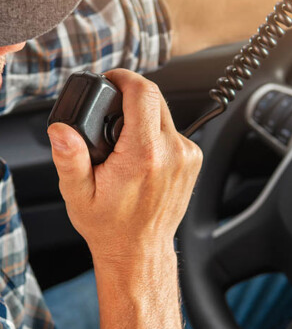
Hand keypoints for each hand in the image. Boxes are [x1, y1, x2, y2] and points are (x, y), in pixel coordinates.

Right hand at [47, 69, 202, 269]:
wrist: (139, 250)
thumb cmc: (110, 226)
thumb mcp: (79, 194)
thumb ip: (69, 158)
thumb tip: (61, 130)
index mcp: (143, 154)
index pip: (144, 93)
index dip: (125, 78)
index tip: (112, 80)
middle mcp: (172, 151)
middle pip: (155, 99)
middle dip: (130, 99)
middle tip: (110, 115)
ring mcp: (187, 156)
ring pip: (165, 115)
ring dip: (143, 118)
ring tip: (124, 143)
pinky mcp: (193, 160)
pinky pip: (174, 132)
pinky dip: (156, 134)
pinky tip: (142, 155)